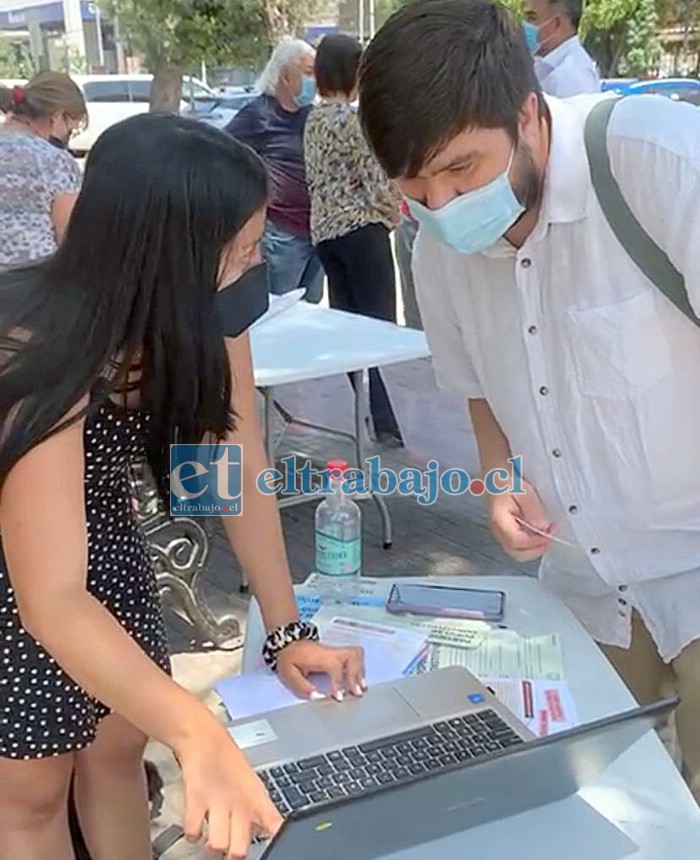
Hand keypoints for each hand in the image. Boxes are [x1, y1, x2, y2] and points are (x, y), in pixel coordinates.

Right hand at [179, 721, 282, 858]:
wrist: (206, 740)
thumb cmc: (230, 765)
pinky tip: (195, 827)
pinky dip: (192, 833)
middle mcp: (240, 805)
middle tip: (232, 853)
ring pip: (218, 844)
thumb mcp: (252, 786)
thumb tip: (272, 833)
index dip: (278, 842)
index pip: (275, 827)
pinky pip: (193, 829)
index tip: (277, 849)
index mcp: (258, 801)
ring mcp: (218, 803)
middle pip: (240, 849)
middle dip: (235, 856)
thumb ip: (260, 812)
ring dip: (213, 847)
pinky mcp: (196, 799)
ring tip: (213, 842)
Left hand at [276, 639, 365, 701]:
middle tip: (357, 692)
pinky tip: (359, 680)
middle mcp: (330, 652)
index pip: (334, 666)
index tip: (339, 697)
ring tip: (361, 688)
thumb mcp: (289, 673)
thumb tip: (317, 697)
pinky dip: (359, 667)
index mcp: (318, 656)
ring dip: (360, 671)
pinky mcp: (337, 653)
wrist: (288, 642)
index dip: (338, 682)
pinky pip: (354, 656)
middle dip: (356, 675)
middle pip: (351, 656)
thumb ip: (302, 686)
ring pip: (356, 654)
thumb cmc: (289, 658)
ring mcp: (335, 651)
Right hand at [488, 479, 556, 562]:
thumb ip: (532, 509)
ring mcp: (501, 535)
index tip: (549, 533)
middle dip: (536, 549)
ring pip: (518, 553)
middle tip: (550, 537)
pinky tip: (539, 534)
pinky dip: (531, 544)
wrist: (496, 480)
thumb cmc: (506, 484)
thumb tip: (542, 526)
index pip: (517, 541)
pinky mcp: (507, 535)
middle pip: (517, 553)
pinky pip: (519, 547)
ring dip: (534, 548)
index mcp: (499, 521)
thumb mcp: (523, 491)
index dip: (536, 541)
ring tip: (546, 534)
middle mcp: (498, 532)